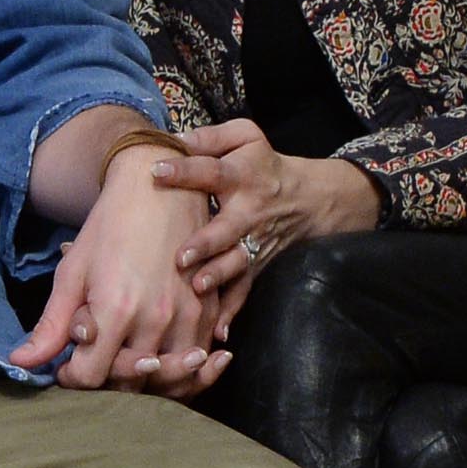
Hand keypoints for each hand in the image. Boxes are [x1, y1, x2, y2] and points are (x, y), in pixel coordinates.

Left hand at [11, 150, 229, 399]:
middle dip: (107, 381)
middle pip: (131, 384)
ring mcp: (190, 316)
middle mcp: (157, 320)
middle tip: (95, 361)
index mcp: (116, 310)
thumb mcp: (72, 273)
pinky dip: (180, 369)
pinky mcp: (212, 310)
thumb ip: (51, 325)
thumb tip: (20, 361)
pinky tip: (161, 357)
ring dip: (145, 380)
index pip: (91, 377)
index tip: (67, 366)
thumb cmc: (109, 228)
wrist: (158, 188)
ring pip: (170, 380)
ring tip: (126, 362)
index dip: (73, 378)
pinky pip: (198, 358)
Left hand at [147, 120, 381, 309]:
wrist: (310, 199)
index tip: (157, 171)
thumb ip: (211, 137)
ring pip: (237, 263)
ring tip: (197, 287)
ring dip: (218, 276)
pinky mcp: (257, 265)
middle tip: (180, 256)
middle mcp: (249, 211)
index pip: (212, 171)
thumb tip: (171, 139)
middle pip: (227, 227)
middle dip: (205, 242)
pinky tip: (217, 331)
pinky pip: (245, 290)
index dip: (185, 170)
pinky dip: (233, 311)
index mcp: (241, 175)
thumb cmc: (263, 164)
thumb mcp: (245, 137)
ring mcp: (255, 242)